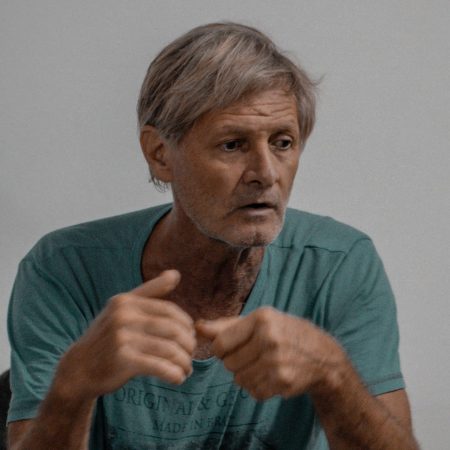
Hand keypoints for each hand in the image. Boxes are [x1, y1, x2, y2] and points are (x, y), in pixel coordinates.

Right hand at [56, 270, 195, 399]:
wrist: (78, 368)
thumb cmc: (107, 336)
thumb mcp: (123, 308)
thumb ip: (151, 290)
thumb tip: (175, 274)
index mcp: (126, 301)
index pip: (169, 310)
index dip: (185, 324)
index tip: (190, 336)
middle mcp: (123, 316)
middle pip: (172, 329)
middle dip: (188, 344)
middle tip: (190, 355)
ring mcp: (122, 338)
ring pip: (169, 349)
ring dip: (184, 362)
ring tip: (186, 369)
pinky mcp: (122, 361)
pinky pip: (159, 367)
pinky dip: (174, 374)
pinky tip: (178, 378)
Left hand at [195, 306, 344, 400]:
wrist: (323, 356)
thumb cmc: (284, 332)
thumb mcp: (259, 321)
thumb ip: (226, 325)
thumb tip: (197, 327)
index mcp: (261, 318)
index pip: (220, 344)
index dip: (222, 349)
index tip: (233, 347)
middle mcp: (269, 338)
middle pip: (228, 364)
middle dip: (236, 362)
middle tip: (253, 355)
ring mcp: (277, 361)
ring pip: (239, 380)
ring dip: (246, 376)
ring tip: (263, 365)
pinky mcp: (283, 381)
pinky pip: (253, 392)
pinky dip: (258, 387)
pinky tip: (272, 375)